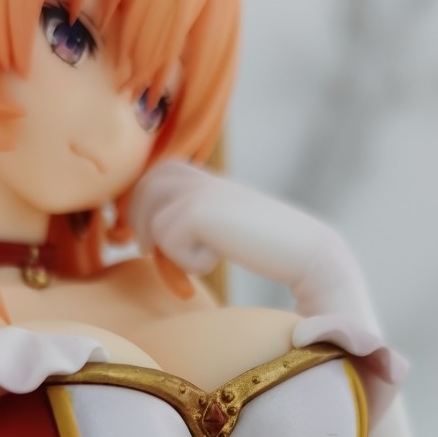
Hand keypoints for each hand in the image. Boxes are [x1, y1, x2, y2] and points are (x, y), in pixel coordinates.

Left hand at [129, 159, 341, 285]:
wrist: (303, 249)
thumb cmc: (266, 247)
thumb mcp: (221, 227)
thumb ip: (190, 222)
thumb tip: (140, 237)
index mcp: (206, 176)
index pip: (156, 175)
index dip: (138, 205)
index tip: (134, 238)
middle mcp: (201, 176)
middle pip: (144, 188)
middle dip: (140, 223)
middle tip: (151, 252)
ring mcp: (198, 190)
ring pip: (150, 217)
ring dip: (166, 247)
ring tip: (198, 260)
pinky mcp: (197, 210)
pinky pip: (167, 241)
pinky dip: (188, 261)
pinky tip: (216, 261)